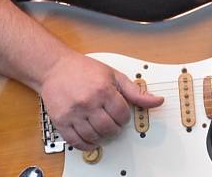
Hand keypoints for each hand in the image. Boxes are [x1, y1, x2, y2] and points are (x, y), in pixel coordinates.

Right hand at [38, 52, 162, 150]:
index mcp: (104, 90)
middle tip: (115, 126)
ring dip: (102, 137)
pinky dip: (86, 144)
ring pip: (93, 136)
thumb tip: (156, 100)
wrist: (55, 68)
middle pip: (109, 127)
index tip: (123, 116)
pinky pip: (75, 140)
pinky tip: (91, 139)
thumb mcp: (114, 75)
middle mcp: (88, 102)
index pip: (122, 114)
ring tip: (103, 131)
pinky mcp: (61, 121)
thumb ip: (135, 91)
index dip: (125, 117)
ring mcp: (74, 113)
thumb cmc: (84, 70)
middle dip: (116, 129)